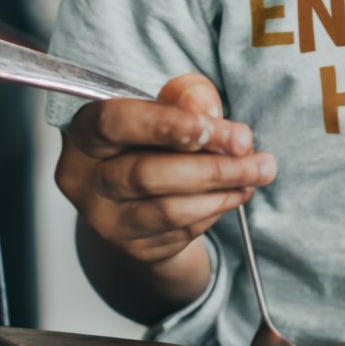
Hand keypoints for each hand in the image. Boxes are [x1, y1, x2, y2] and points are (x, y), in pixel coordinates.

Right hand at [55, 74, 276, 263]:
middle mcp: (85, 181)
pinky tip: (234, 192)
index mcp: (86, 134)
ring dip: (223, 191)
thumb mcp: (169, 107)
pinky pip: (182, 231)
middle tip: (259, 160)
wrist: (143, 197)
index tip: (215, 128)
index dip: (167, 125)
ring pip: (168, 210)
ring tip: (257, 173)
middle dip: (212, 166)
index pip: (115, 123)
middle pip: (145, 174)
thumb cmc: (154, 141)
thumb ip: (186, 97)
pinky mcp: (134, 248)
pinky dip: (216, 210)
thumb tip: (202, 105)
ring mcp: (106, 220)